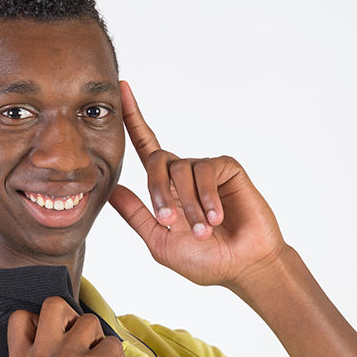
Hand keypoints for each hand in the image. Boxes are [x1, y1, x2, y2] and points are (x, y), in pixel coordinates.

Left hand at [109, 81, 287, 292]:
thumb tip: (112, 189)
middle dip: (157, 190)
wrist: (244, 267)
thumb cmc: (205, 261)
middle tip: (169, 221)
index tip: (121, 89)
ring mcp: (206, 170)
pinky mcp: (227, 168)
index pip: (146, 149)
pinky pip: (206, 170)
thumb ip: (136, 216)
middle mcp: (184, 175)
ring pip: (181, 169)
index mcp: (166, 190)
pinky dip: (207, 198)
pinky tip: (215, 218)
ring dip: (188, 205)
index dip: (133, 120)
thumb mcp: (160, 242)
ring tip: (202, 231)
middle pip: (157, 159)